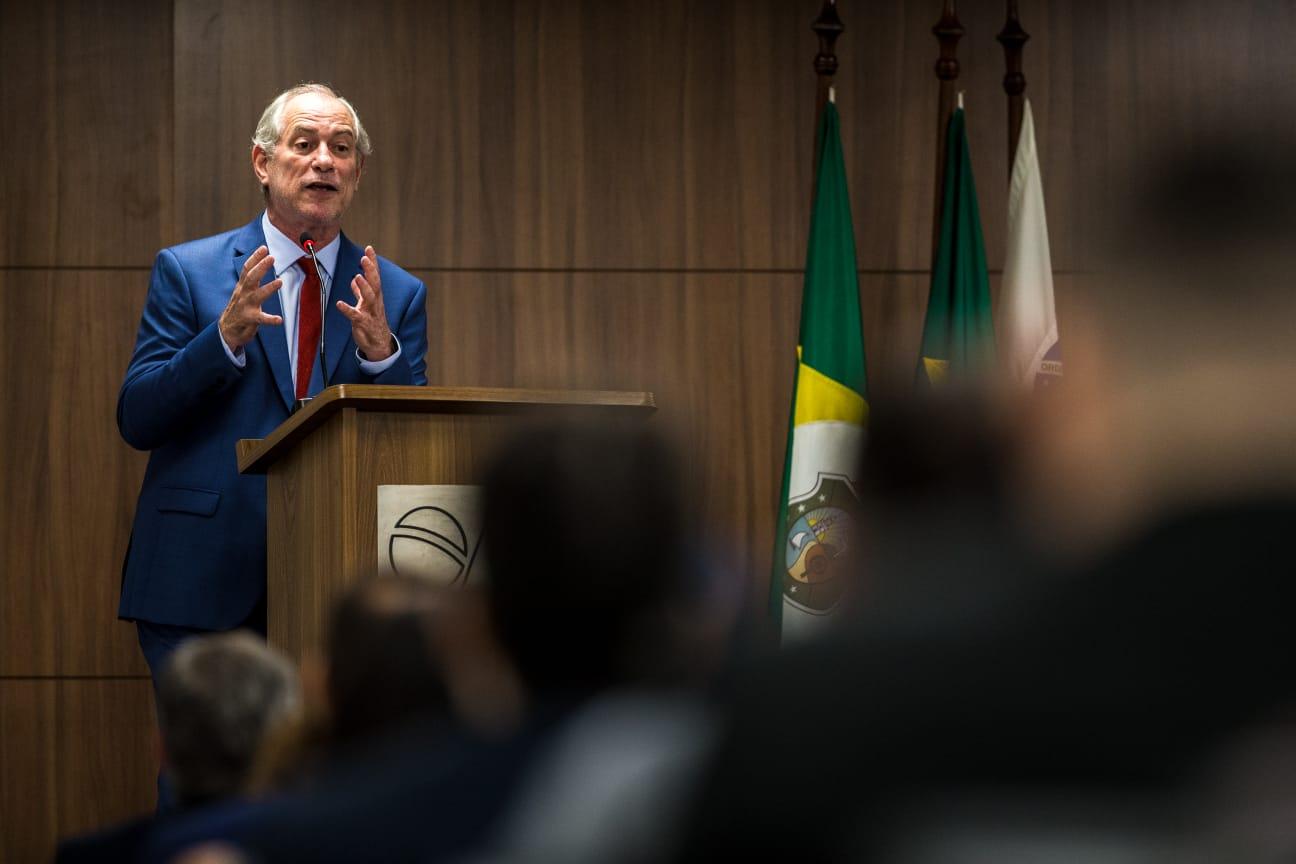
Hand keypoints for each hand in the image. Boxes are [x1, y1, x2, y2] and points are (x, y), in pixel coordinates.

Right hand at [218, 246, 282, 349]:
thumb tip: (260, 263)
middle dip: (261, 267)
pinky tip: (278, 319)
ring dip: (268, 288)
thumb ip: (250, 280)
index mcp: (242, 287)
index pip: (247, 269)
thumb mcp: (242, 291)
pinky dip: (270, 319)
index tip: (264, 248)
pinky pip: (261, 319)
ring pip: (256, 295)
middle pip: (251, 278)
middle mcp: (243, 294)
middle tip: (271, 258)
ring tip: (279, 282)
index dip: (255, 258)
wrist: (226, 330)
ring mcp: (246, 307)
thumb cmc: (238, 309)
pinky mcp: (250, 319)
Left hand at [338, 245, 393, 360]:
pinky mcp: (364, 324)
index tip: (369, 248)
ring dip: (364, 287)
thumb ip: (360, 292)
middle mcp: (375, 302)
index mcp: (375, 296)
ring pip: (370, 298)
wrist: (379, 344)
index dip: (373, 262)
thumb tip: (354, 281)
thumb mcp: (366, 305)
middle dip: (370, 270)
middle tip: (365, 257)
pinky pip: (356, 316)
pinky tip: (339, 304)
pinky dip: (347, 309)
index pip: (375, 276)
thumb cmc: (372, 323)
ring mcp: (371, 313)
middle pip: (375, 283)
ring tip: (357, 276)